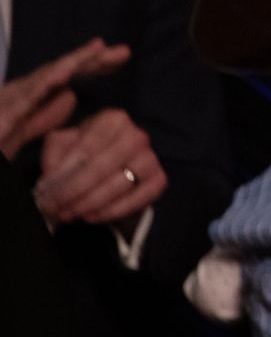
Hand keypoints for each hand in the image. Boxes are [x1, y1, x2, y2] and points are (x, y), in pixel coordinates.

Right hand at [0, 38, 129, 157]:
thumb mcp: (19, 137)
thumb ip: (42, 118)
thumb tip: (71, 95)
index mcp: (26, 102)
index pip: (64, 80)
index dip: (91, 67)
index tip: (120, 59)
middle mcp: (17, 95)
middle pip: (59, 73)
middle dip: (90, 60)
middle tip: (124, 51)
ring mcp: (7, 100)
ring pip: (45, 76)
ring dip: (73, 61)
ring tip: (100, 49)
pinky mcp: (1, 112)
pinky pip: (28, 92)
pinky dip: (49, 78)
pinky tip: (70, 69)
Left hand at [35, 107, 166, 225]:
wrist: (114, 165)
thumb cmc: (84, 151)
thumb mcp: (63, 144)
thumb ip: (54, 155)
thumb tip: (53, 180)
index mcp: (113, 119)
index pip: (85, 149)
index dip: (63, 173)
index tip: (44, 192)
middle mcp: (137, 135)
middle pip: (101, 168)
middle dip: (73, 192)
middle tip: (53, 207)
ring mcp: (151, 158)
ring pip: (119, 185)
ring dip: (89, 204)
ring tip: (68, 214)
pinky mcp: (159, 180)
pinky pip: (137, 200)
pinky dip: (112, 211)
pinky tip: (91, 216)